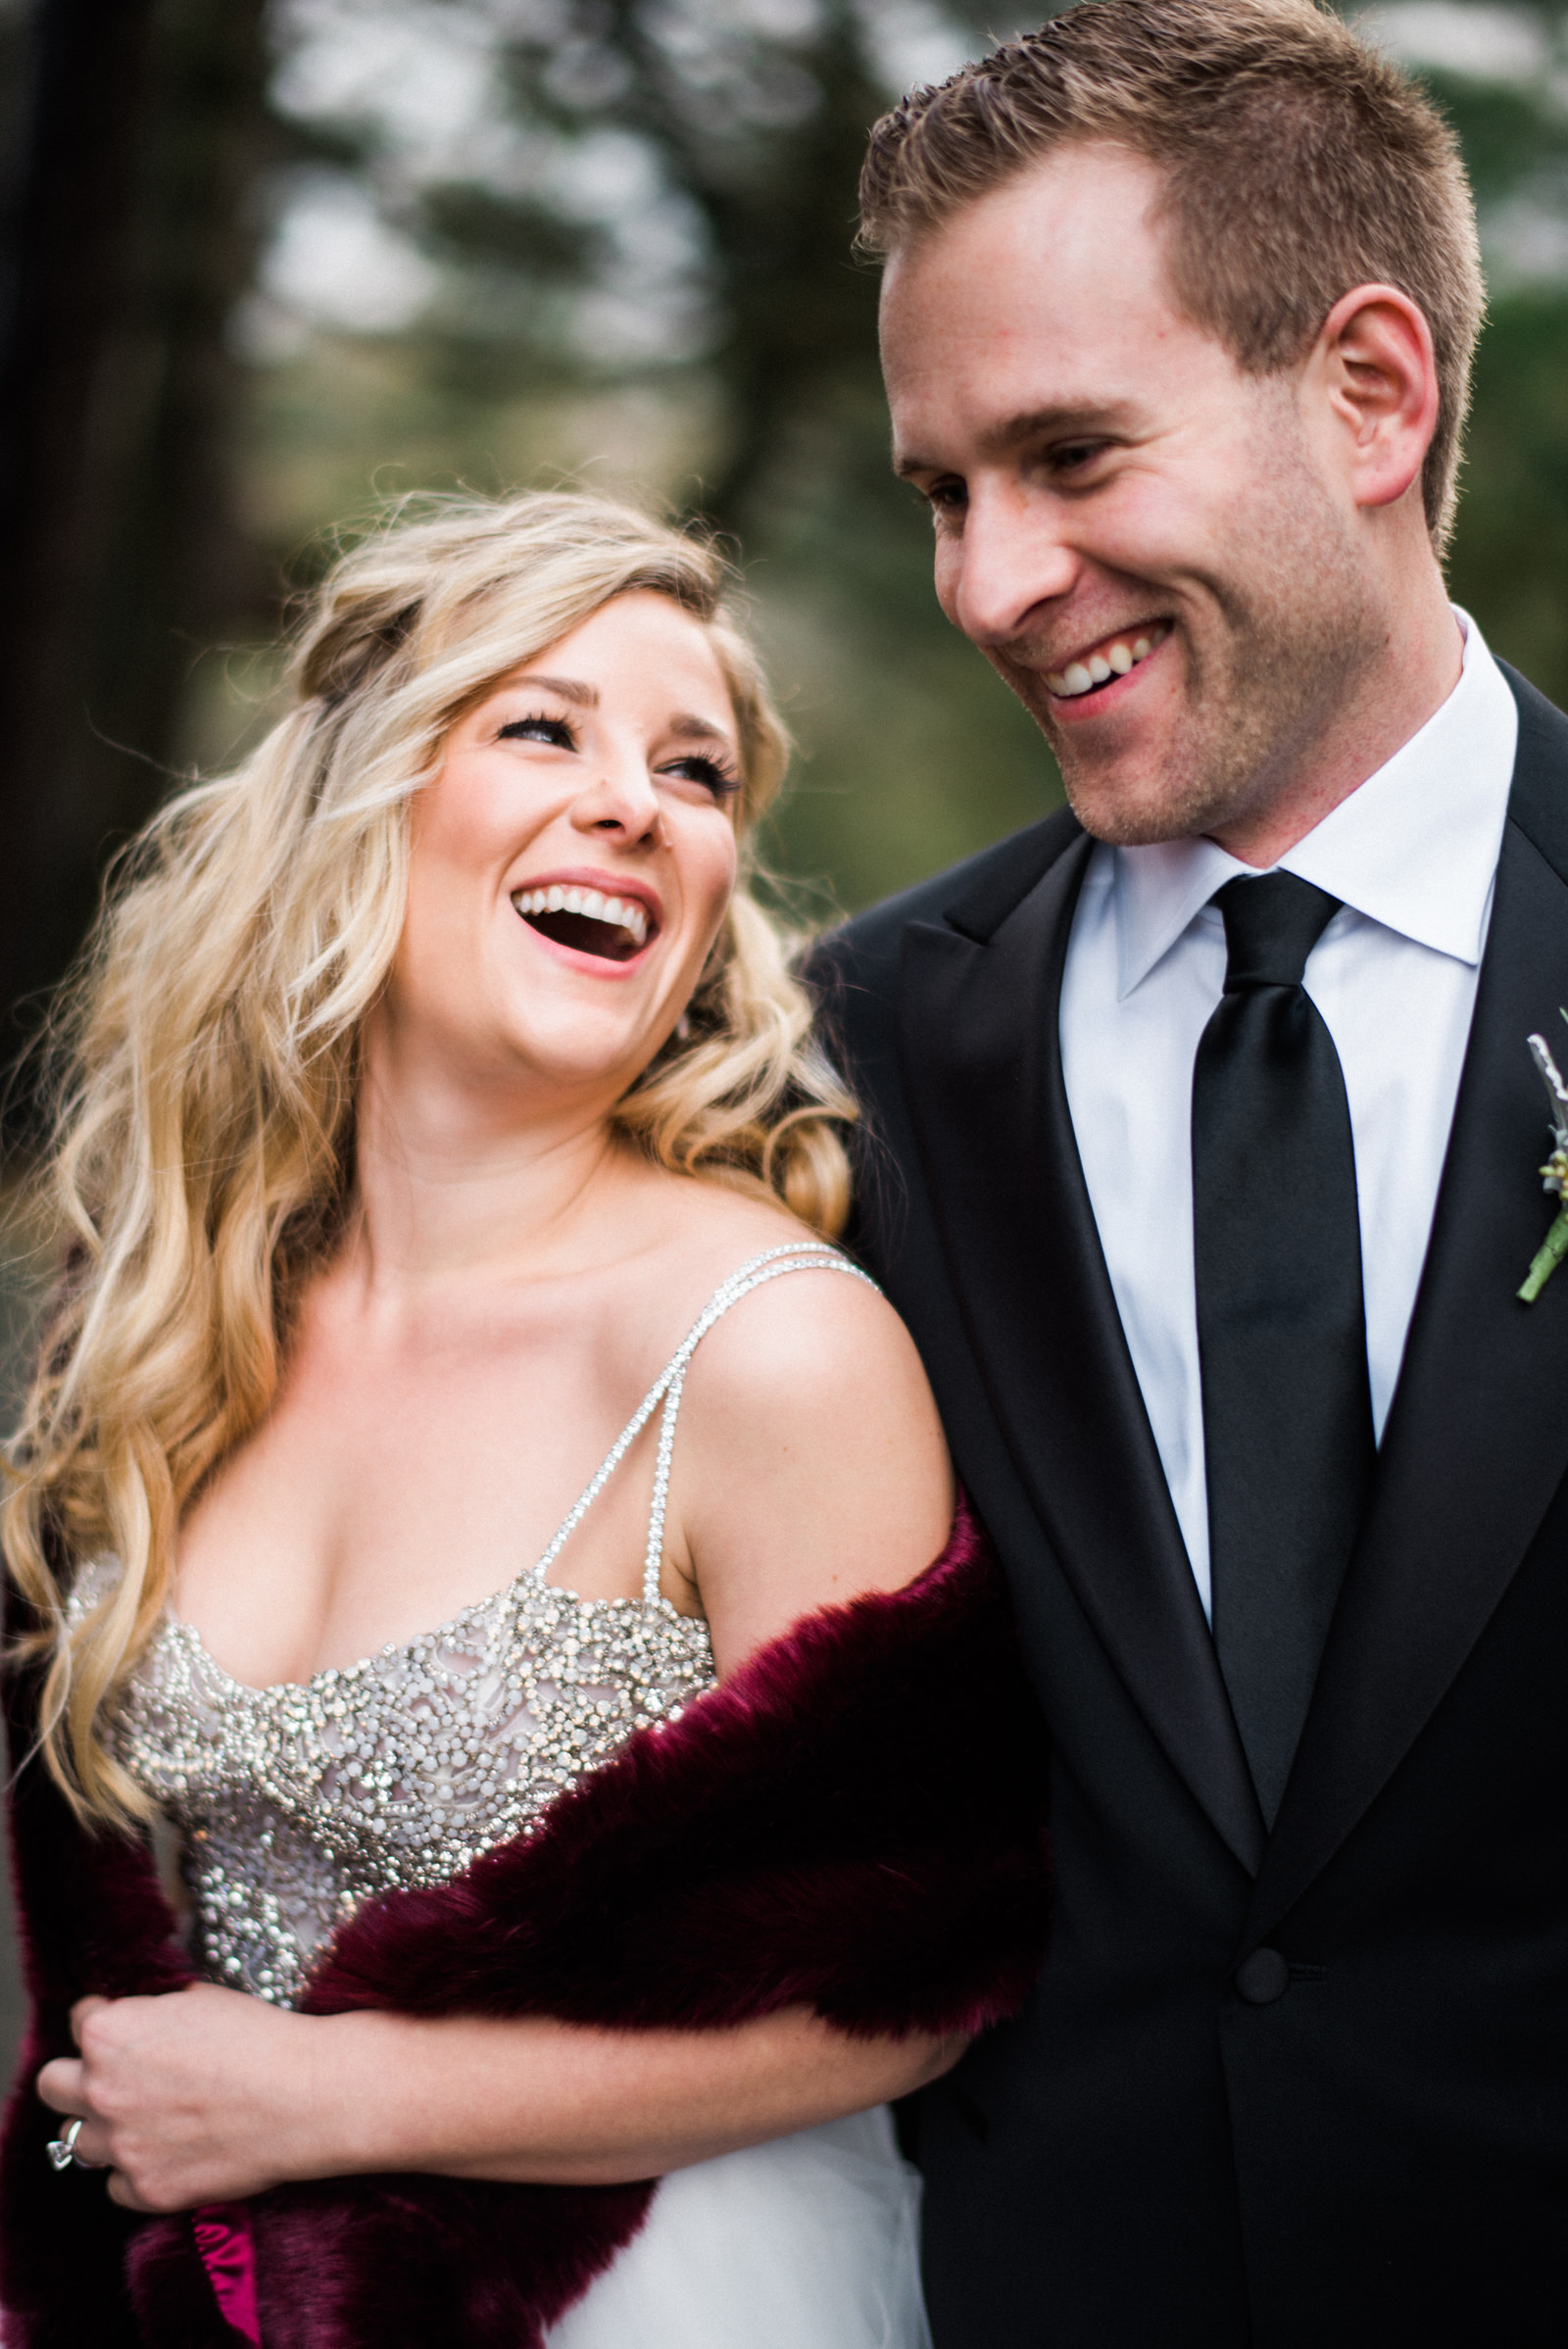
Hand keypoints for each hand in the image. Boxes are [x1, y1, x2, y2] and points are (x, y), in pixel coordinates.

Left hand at [36, 1983, 324, 2211]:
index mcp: (110, 2033)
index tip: (135, 2029)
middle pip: (53, 2084)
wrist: (305, 2095)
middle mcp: (101, 2090)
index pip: (79, 2020)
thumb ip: (152, 2013)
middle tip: (118, 2076)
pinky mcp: (146, 2190)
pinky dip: (135, 2169)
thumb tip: (142, 2023)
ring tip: (146, 2117)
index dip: (111, 2019)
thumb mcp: (199, 1998)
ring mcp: (121, 2146)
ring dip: (103, 2126)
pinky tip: (169, 2150)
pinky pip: (115, 2184)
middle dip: (79, 2075)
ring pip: (75, 2140)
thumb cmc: (260, 2037)